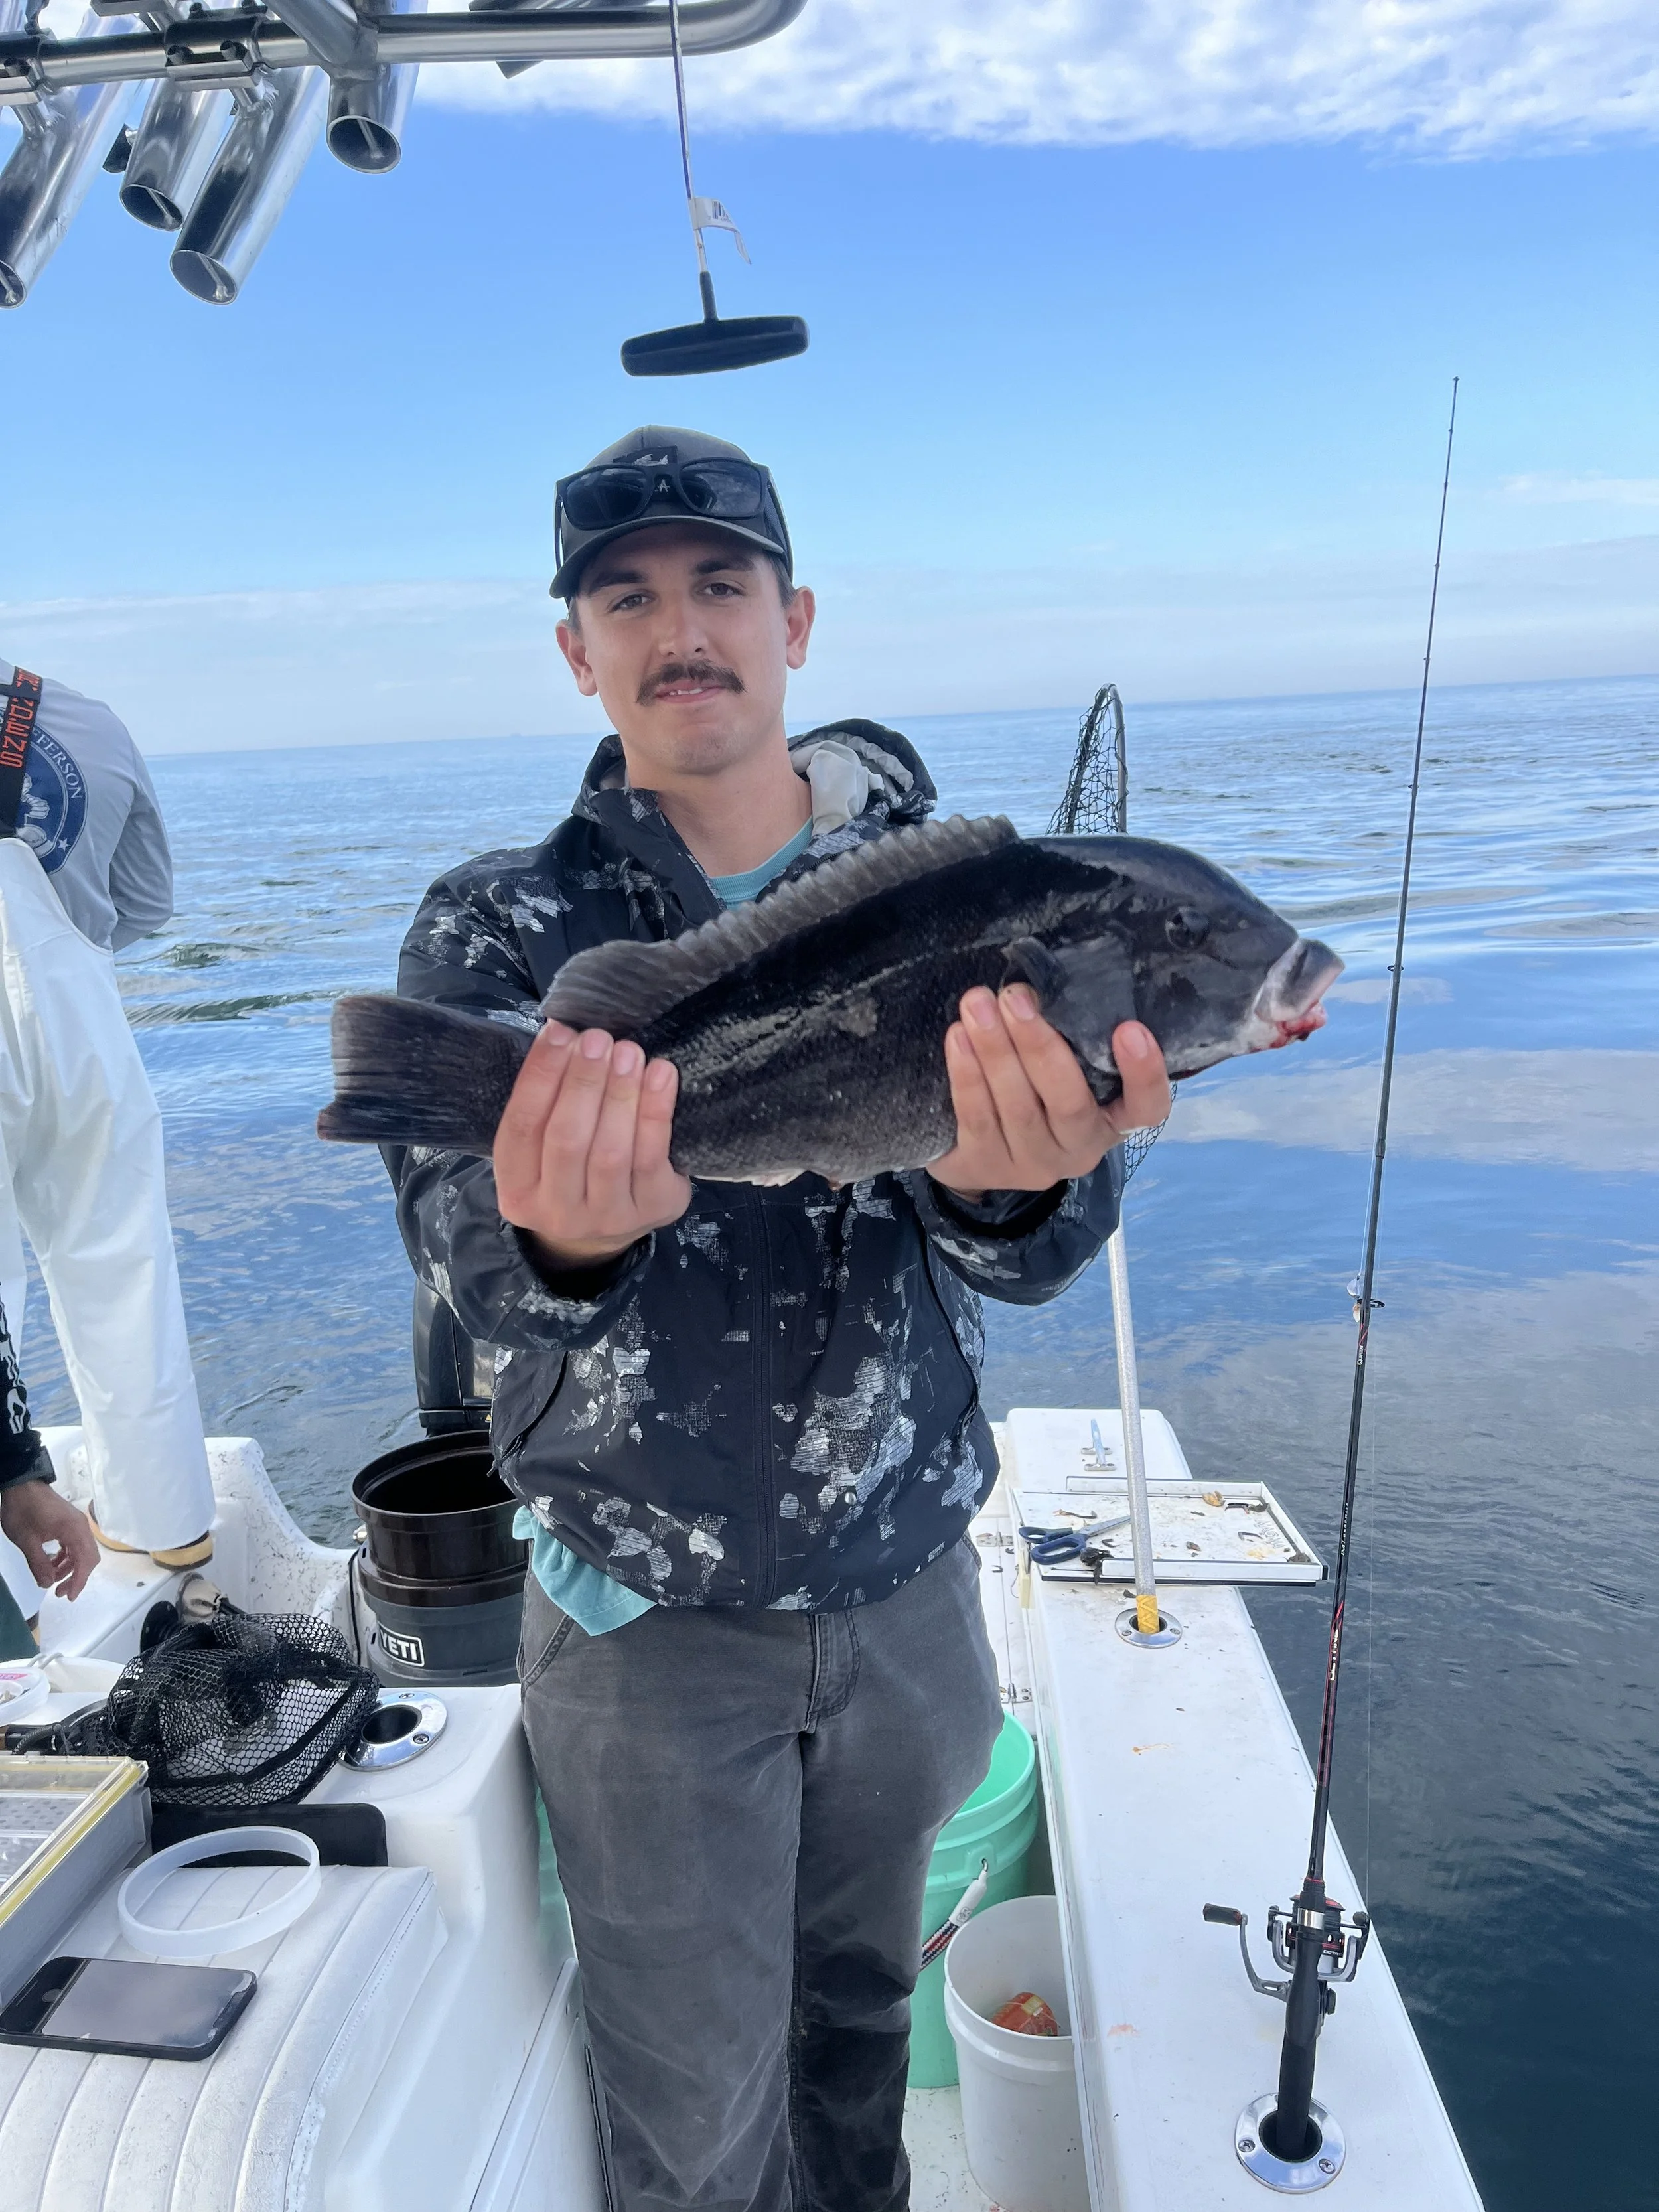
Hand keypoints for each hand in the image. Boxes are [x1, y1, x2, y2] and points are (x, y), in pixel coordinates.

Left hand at [0, 1479, 98, 1601]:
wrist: (21, 1484)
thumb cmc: (22, 1510)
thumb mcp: (26, 1540)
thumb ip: (39, 1563)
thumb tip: (48, 1584)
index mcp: (74, 1530)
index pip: (85, 1561)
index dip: (78, 1581)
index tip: (68, 1597)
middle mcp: (81, 1526)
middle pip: (88, 1557)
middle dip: (75, 1577)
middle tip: (59, 1592)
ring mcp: (76, 1524)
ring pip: (81, 1552)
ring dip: (69, 1568)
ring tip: (50, 1579)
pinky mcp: (69, 1523)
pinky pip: (74, 1544)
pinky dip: (65, 1558)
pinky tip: (51, 1564)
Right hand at [494, 1022, 691, 1272]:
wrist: (610, 1229)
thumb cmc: (573, 1168)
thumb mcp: (543, 1147)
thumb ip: (548, 1102)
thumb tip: (566, 1034)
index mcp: (517, 1191)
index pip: (521, 1128)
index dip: (540, 1075)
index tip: (559, 1032)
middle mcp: (557, 1212)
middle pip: (566, 1139)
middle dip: (582, 1082)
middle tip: (598, 1039)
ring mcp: (606, 1218)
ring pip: (610, 1151)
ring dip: (620, 1094)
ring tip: (628, 1052)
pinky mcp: (652, 1211)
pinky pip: (652, 1157)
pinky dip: (656, 1111)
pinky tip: (661, 1075)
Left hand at [929, 986, 1171, 1200]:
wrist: (976, 1149)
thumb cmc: (1032, 1089)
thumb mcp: (1063, 1068)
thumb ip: (1068, 1037)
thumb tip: (1038, 984)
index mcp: (1112, 1120)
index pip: (1146, 1108)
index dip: (1145, 1074)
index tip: (1130, 1029)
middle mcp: (1079, 1148)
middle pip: (1069, 1102)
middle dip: (1040, 1045)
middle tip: (1015, 997)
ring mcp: (1034, 1163)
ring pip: (1018, 1108)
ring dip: (996, 1051)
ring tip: (977, 1005)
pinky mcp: (988, 1167)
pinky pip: (978, 1118)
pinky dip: (968, 1075)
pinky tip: (958, 1037)